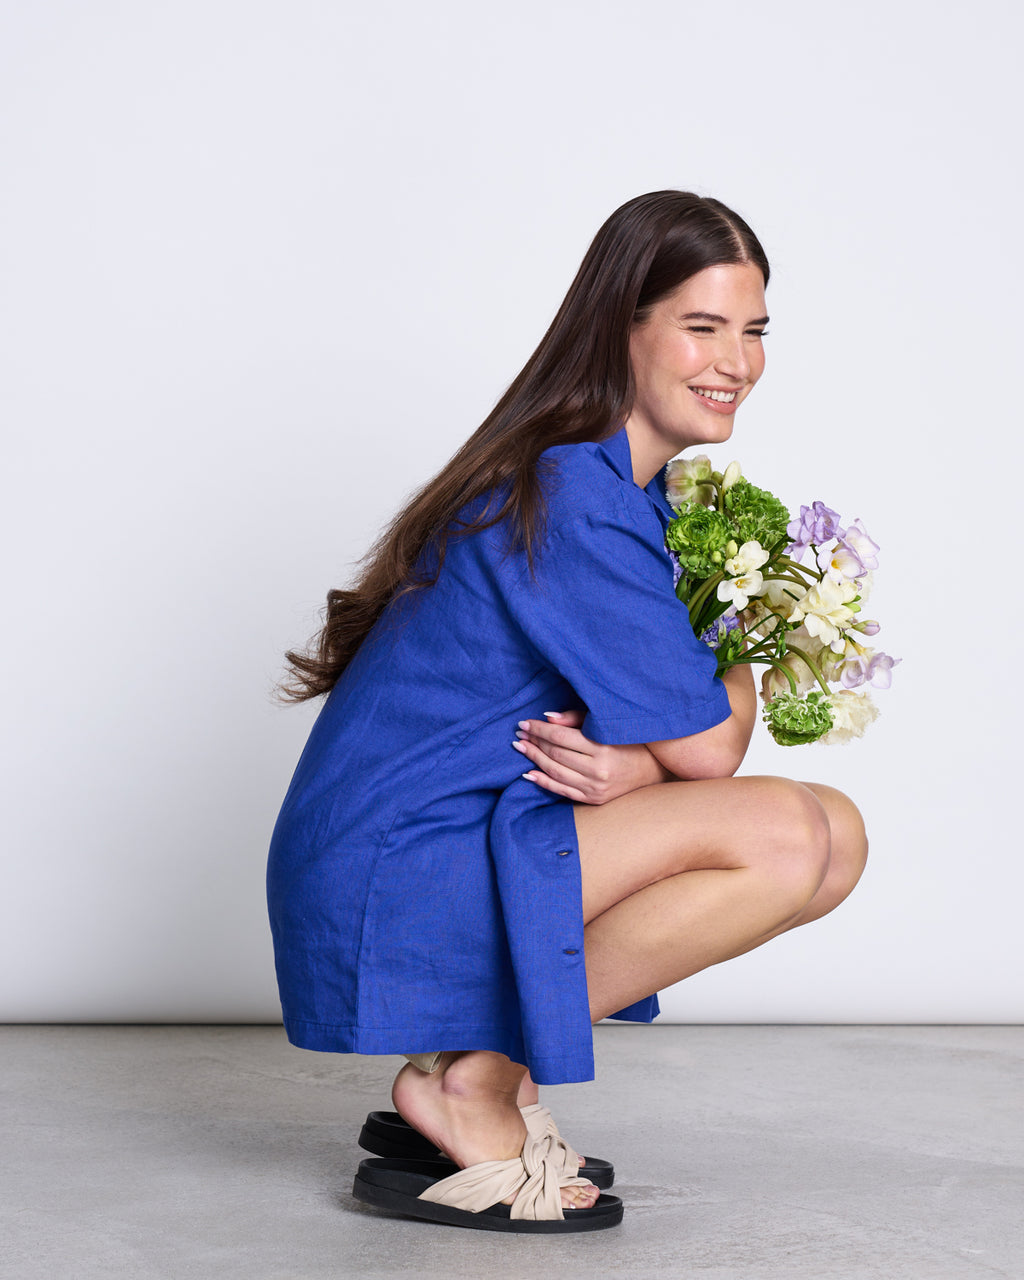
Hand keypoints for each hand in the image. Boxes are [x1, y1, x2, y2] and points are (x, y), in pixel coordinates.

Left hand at [513, 709, 670, 804]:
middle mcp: (598, 770)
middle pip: (555, 755)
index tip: (525, 723)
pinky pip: (562, 791)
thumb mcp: (605, 726)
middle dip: (534, 742)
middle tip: (519, 734)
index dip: (539, 730)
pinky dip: (543, 781)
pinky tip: (529, 772)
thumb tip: (547, 717)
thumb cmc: (626, 742)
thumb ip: (575, 720)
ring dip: (534, 759)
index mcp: (602, 748)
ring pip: (555, 772)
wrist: (652, 770)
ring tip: (521, 748)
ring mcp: (595, 788)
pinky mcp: (593, 799)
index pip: (561, 738)